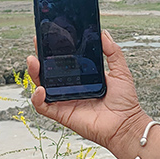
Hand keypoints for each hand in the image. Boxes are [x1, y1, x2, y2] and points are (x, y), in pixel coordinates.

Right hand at [26, 30, 149, 151]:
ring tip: (33, 61)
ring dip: (34, 73)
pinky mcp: (61, 114)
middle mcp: (70, 87)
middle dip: (39, 57)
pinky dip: (37, 98)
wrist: (126, 124)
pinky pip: (43, 106)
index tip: (49, 35)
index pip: (63, 61)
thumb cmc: (124, 102)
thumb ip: (113, 52)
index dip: (54, 49)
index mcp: (81, 77)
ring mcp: (64, 100)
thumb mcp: (120, 71)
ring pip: (41, 85)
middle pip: (48, 71)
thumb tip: (104, 34)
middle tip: (37, 43)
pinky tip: (41, 89)